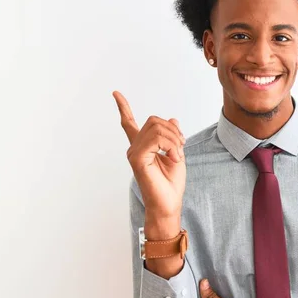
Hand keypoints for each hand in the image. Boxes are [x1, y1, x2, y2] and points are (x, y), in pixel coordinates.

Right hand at [112, 91, 185, 218]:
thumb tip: (172, 119)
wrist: (169, 203)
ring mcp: (134, 153)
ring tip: (177, 155)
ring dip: (174, 139)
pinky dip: (171, 146)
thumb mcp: (177, 154)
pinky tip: (173, 158)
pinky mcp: (137, 159)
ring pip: (156, 128)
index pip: (129, 123)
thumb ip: (172, 137)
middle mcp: (135, 147)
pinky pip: (156, 139)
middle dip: (173, 131)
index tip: (115, 93)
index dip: (123, 107)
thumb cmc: (171, 184)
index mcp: (142, 146)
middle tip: (181, 147)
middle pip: (154, 121)